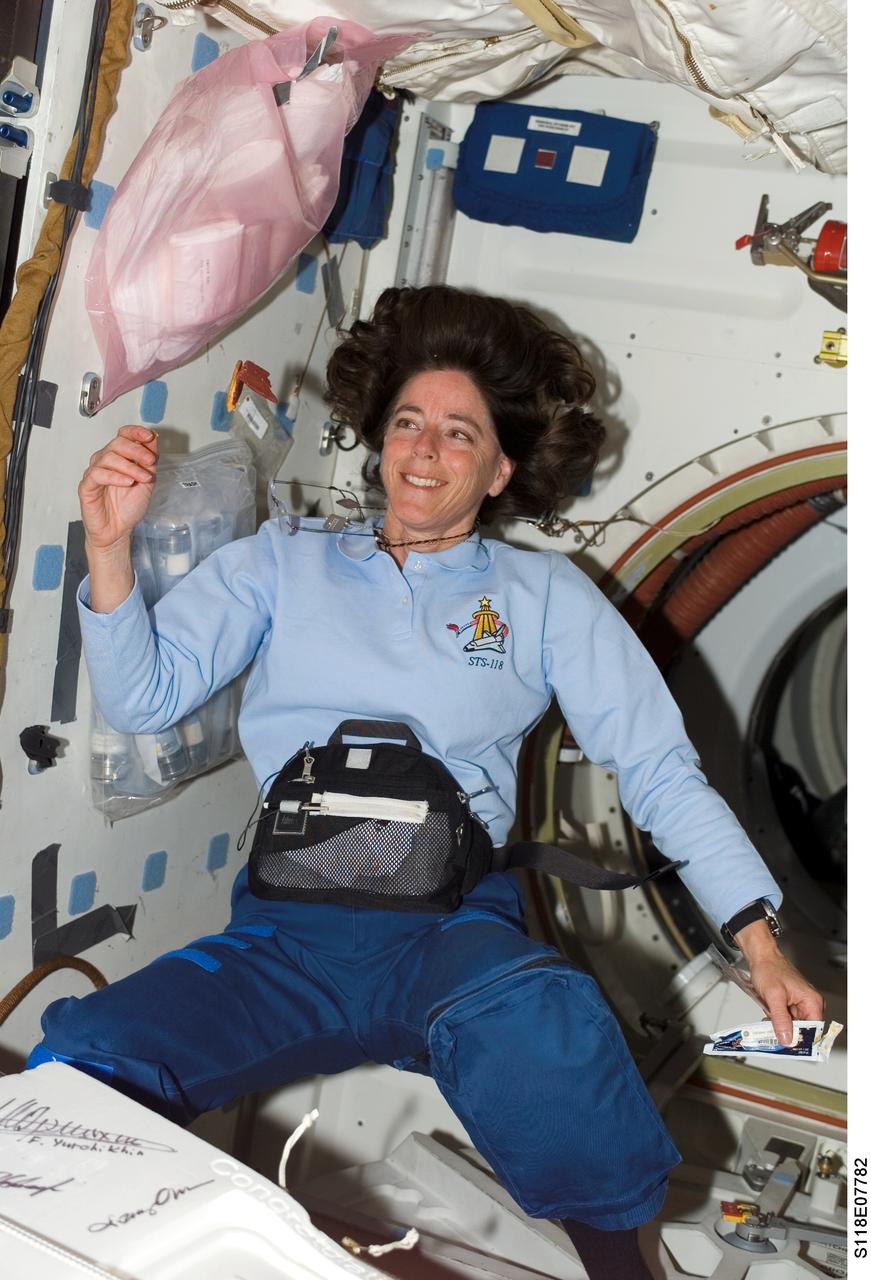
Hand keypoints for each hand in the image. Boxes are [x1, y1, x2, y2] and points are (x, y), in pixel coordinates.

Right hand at [78, 426, 158, 551]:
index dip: (135, 432)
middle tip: (150, 462)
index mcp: (119, 458)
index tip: (149, 437)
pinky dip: (115, 476)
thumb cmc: (128, 508)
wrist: (118, 531)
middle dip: (137, 451)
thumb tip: (153, 439)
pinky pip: (97, 474)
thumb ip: (149, 461)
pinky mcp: (87, 486)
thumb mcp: (147, 481)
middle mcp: (105, 462)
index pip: (123, 435)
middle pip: (117, 443)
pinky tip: (127, 482)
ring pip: (108, 457)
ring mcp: (95, 472)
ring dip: (130, 466)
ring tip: (142, 478)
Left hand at [745, 947, 823, 1045]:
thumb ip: (781, 1020)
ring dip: (780, 1026)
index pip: (814, 1030)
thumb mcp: (774, 997)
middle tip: (774, 1037)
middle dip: (788, 1033)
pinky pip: (787, 1018)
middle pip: (803, 1029)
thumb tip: (787, 1040)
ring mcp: (800, 1004)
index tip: (789, 1048)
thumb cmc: (769, 969)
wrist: (760, 956)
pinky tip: (768, 1017)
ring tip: (768, 1022)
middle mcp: (809, 1003)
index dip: (802, 1041)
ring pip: (793, 1025)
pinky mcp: (791, 1003)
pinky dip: (777, 1020)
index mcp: (812, 1001)